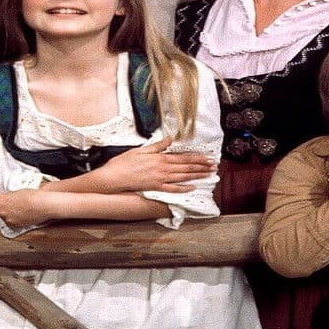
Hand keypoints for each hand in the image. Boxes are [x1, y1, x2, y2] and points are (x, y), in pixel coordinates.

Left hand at [0, 190, 51, 229]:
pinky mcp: (15, 225)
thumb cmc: (31, 195)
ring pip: (1, 217)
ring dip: (2, 214)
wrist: (41, 205)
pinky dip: (10, 219)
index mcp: (0, 201)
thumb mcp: (15, 193)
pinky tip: (17, 214)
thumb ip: (6, 197)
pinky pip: (9, 222)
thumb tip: (4, 199)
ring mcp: (8, 220)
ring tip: (9, 209)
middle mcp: (1, 212)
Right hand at [93, 138, 215, 192]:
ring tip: (208, 175)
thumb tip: (170, 139)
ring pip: (183, 177)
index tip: (208, 157)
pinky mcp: (156, 188)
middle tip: (214, 166)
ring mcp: (160, 179)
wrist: (114, 177)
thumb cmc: (124, 163)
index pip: (183, 157)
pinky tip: (193, 188)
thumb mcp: (141, 149)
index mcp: (160, 157)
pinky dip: (184, 189)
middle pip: (187, 167)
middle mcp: (163, 168)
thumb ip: (157, 145)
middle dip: (202, 166)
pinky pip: (173, 189)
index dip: (197, 157)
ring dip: (197, 176)